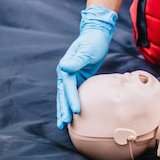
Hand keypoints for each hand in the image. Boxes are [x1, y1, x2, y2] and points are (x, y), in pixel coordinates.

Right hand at [56, 5, 117, 128]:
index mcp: (66, 67)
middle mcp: (66, 72)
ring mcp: (71, 75)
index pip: (68, 87)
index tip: (75, 111)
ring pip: (66, 95)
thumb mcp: (87, 51)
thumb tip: (64, 67)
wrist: (97, 34)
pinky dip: (72, 102)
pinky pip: (74, 92)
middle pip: (63, 94)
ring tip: (63, 124)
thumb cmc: (92, 41)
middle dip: (63, 109)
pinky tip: (73, 113)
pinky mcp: (79, 76)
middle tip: (63, 124)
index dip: (71, 99)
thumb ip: (76, 61)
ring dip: (65, 108)